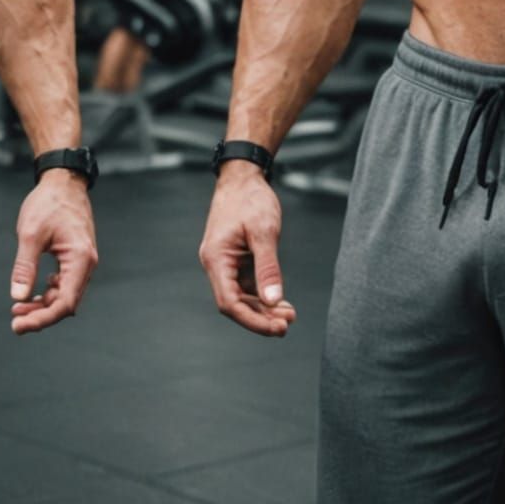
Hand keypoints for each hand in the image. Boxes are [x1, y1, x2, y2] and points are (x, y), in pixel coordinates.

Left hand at [9, 171, 97, 333]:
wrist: (63, 181)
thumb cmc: (49, 203)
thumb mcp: (30, 234)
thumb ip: (25, 267)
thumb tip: (18, 296)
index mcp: (80, 259)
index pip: (65, 303)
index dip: (43, 319)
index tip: (19, 325)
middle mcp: (87, 263)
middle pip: (66, 303)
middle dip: (40, 315)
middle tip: (15, 322)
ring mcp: (83, 261)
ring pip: (65, 295)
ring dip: (43, 305)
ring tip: (18, 309)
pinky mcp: (76, 257)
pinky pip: (65, 283)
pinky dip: (48, 293)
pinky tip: (32, 294)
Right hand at [199, 161, 296, 335]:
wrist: (243, 176)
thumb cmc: (251, 198)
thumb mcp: (264, 232)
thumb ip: (268, 268)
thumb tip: (274, 301)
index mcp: (216, 258)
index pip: (229, 302)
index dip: (252, 320)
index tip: (276, 328)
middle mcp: (216, 263)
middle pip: (234, 304)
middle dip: (260, 318)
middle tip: (287, 324)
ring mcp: (225, 262)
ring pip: (241, 297)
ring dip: (263, 309)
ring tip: (289, 316)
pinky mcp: (235, 259)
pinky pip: (246, 285)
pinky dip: (262, 295)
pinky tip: (281, 302)